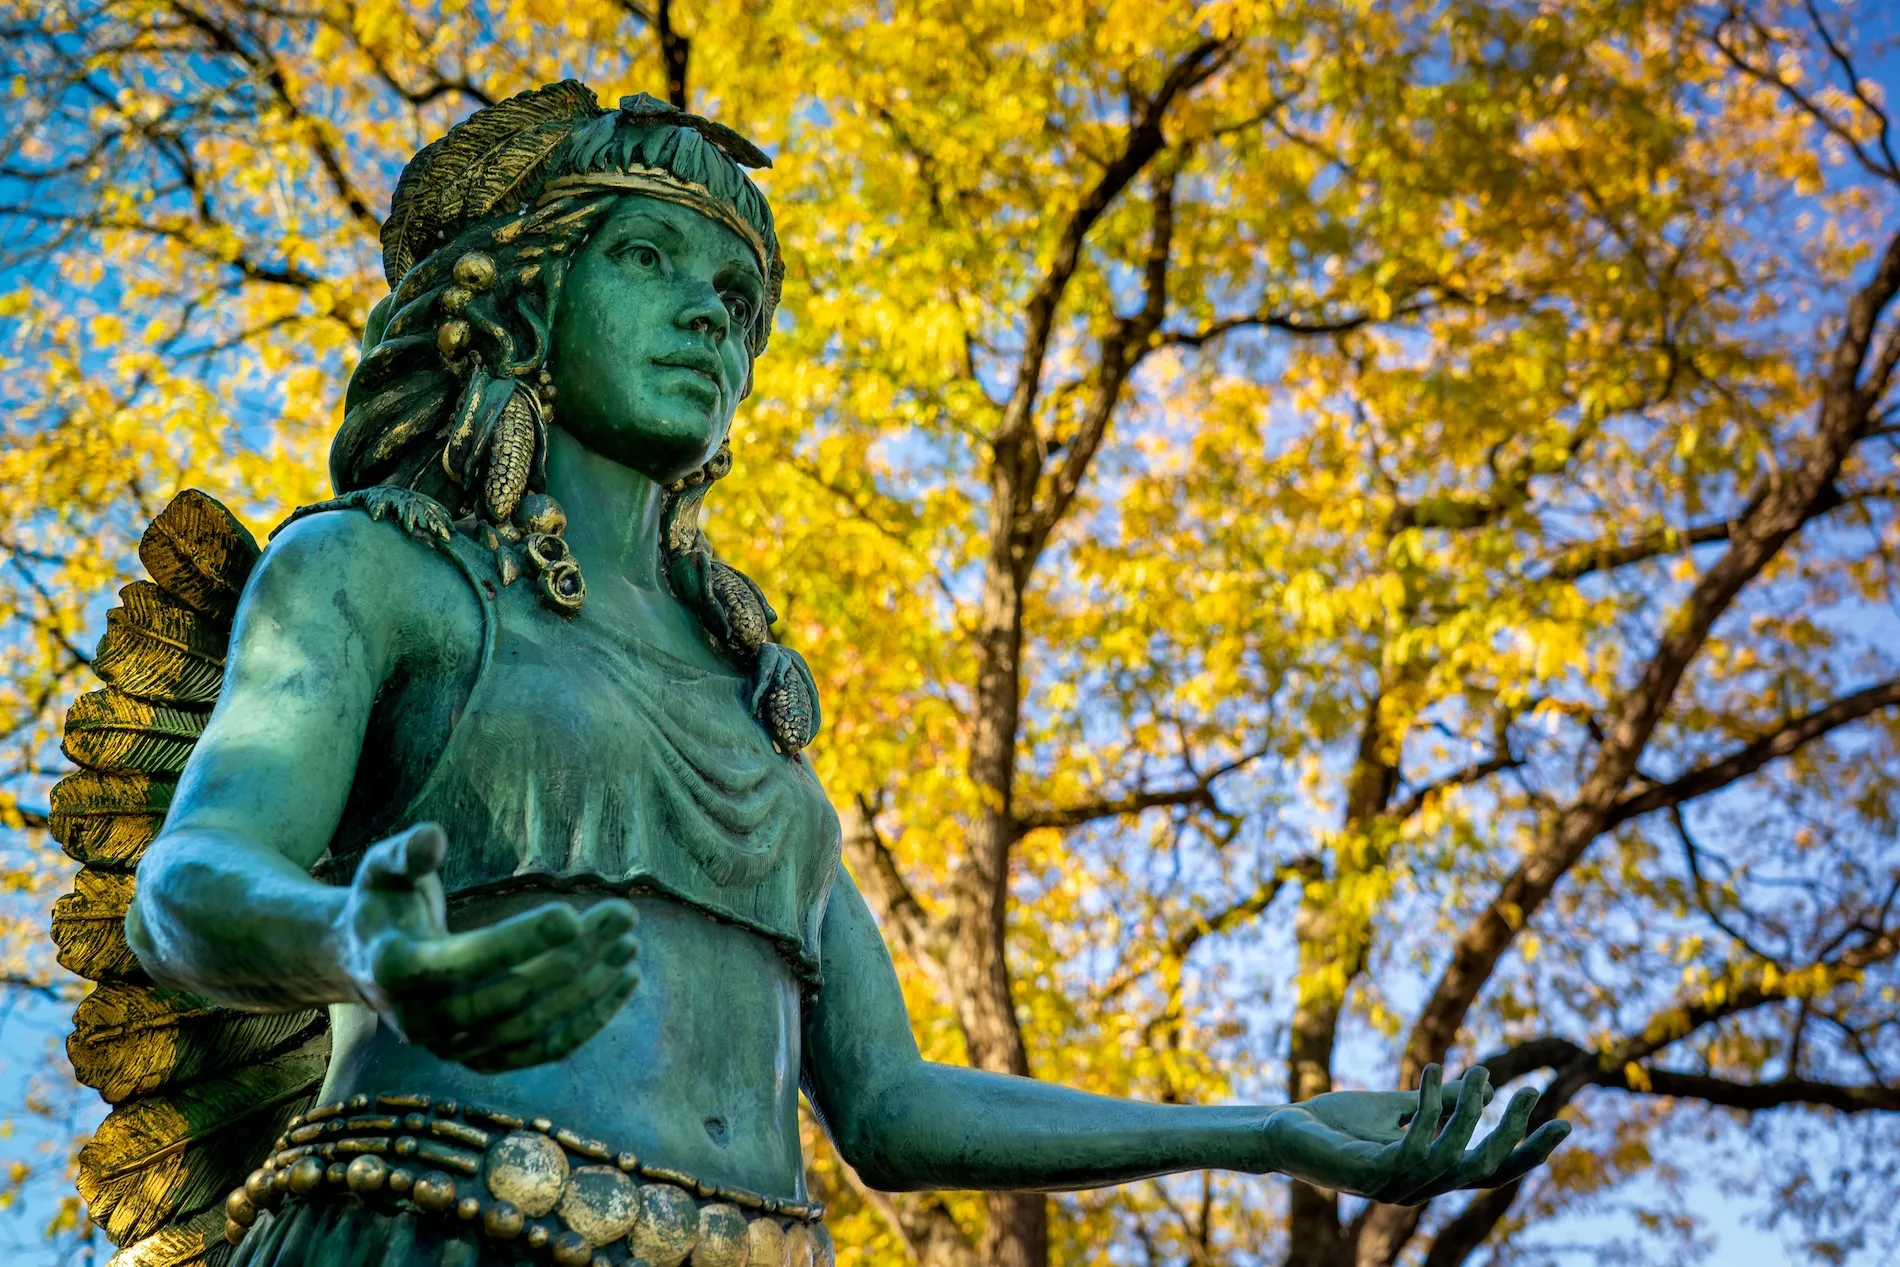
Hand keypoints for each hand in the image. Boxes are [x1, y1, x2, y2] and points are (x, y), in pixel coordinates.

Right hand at [333, 823, 640, 1072]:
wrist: (367, 961)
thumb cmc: (385, 901)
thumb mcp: (381, 867)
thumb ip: (406, 852)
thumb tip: (434, 837)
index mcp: (395, 969)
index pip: (464, 963)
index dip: (519, 942)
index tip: (571, 913)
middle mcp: (421, 1020)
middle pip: (510, 997)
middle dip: (573, 958)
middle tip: (622, 917)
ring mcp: (453, 1047)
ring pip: (533, 1029)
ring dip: (590, 990)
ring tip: (632, 947)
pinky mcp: (482, 1060)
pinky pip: (543, 1049)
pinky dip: (589, 1020)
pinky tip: (625, 982)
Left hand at [1264, 1065, 1568, 1204]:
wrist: (1282, 1132)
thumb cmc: (1336, 1124)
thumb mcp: (1396, 1108)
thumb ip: (1438, 1103)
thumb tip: (1485, 1088)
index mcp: (1428, 1174)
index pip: (1490, 1171)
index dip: (1528, 1152)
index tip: (1567, 1124)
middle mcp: (1417, 1188)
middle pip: (1481, 1170)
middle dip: (1512, 1134)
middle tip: (1530, 1090)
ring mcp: (1394, 1186)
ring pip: (1451, 1156)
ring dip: (1469, 1110)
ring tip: (1480, 1069)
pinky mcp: (1368, 1173)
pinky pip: (1411, 1143)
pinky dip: (1429, 1107)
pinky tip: (1433, 1070)